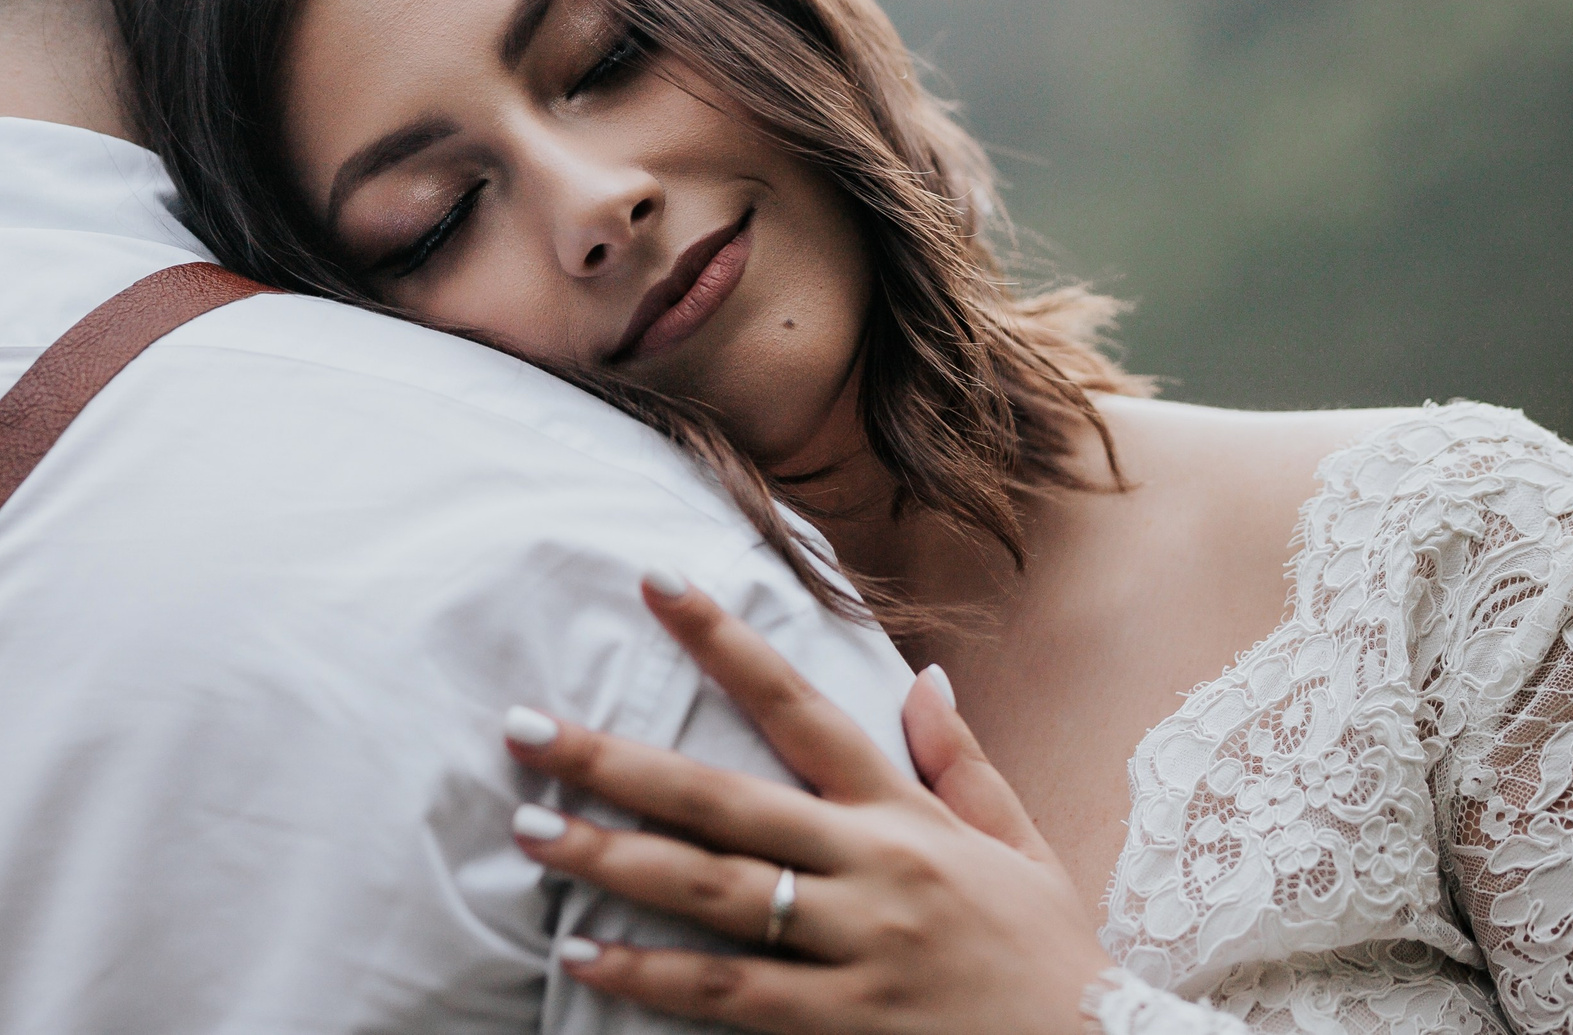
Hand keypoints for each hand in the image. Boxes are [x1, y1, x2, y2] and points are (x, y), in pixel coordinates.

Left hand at [503, 575, 1111, 1034]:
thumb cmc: (1050, 958)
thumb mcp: (1019, 846)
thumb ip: (960, 762)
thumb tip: (920, 675)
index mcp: (903, 814)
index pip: (798, 705)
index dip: (724, 641)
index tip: (652, 583)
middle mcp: (873, 867)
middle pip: (722, 799)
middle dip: (616, 762)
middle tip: (523, 730)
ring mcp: (857, 947)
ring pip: (714, 893)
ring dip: (613, 860)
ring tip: (530, 831)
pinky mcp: (846, 1024)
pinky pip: (731, 996)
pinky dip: (653, 975)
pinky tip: (585, 953)